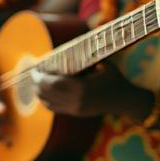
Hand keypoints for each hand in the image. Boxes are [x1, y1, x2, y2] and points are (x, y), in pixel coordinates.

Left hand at [33, 64, 148, 118]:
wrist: (126, 100)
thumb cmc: (114, 78)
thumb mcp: (103, 64)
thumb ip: (85, 57)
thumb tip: (67, 47)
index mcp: (83, 88)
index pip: (54, 83)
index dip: (41, 76)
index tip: (35, 68)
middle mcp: (78, 101)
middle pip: (48, 93)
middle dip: (37, 83)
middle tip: (33, 73)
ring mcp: (76, 110)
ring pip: (48, 102)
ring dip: (39, 92)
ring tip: (36, 81)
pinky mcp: (76, 114)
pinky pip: (54, 109)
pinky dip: (45, 100)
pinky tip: (43, 92)